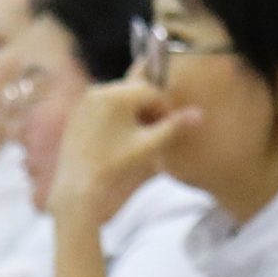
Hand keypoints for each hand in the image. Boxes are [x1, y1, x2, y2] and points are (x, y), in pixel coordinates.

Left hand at [48, 79, 199, 228]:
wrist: (78, 186)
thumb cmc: (115, 166)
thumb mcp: (149, 146)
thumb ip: (174, 127)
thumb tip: (199, 114)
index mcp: (117, 95)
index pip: (152, 91)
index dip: (165, 109)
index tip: (168, 129)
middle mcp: (99, 90)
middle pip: (136, 91)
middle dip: (149, 108)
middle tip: (154, 133)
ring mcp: (86, 100)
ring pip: (121, 98)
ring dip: (134, 111)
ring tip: (138, 137)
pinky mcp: (78, 111)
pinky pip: (105, 105)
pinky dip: (117, 116)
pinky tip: (119, 139)